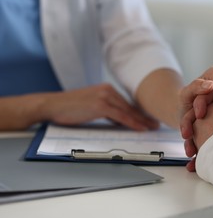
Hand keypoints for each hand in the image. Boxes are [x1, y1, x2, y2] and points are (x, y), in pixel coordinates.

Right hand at [43, 84, 158, 130]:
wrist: (52, 105)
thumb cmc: (70, 108)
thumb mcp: (92, 107)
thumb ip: (107, 111)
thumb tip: (121, 120)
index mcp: (106, 89)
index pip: (127, 103)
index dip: (139, 113)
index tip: (149, 119)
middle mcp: (108, 90)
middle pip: (130, 106)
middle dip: (144, 117)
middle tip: (155, 124)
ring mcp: (104, 96)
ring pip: (128, 111)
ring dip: (141, 121)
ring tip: (152, 128)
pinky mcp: (100, 105)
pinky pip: (121, 116)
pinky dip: (132, 122)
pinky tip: (140, 128)